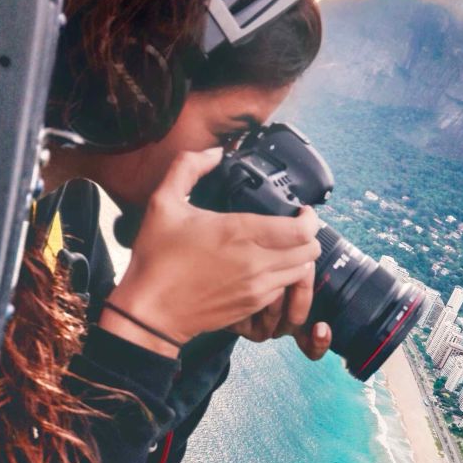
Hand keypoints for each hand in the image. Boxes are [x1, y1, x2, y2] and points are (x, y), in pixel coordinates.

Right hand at [103, 148, 320, 354]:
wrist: (152, 310)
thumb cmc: (157, 257)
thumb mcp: (163, 202)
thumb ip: (188, 167)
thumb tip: (214, 152)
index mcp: (240, 232)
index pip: (302, 230)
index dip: (310, 218)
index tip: (302, 211)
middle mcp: (256, 262)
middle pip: (310, 251)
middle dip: (309, 237)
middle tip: (296, 227)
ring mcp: (257, 288)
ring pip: (302, 273)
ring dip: (300, 259)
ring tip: (285, 247)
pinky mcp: (252, 306)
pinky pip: (285, 291)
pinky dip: (285, 279)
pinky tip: (269, 268)